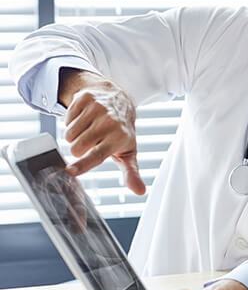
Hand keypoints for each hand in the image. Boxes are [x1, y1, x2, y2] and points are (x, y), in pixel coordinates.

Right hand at [61, 69, 144, 194]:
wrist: (120, 100)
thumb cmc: (121, 132)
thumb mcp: (128, 152)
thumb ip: (131, 173)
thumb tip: (140, 191)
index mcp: (119, 138)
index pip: (97, 155)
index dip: (83, 165)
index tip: (70, 171)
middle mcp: (109, 122)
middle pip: (76, 148)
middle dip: (78, 149)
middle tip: (91, 142)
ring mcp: (97, 108)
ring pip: (68, 134)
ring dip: (74, 135)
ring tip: (89, 130)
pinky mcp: (86, 98)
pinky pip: (66, 118)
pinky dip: (71, 121)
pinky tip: (84, 118)